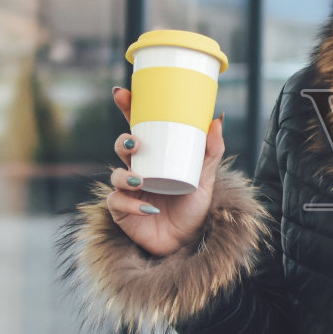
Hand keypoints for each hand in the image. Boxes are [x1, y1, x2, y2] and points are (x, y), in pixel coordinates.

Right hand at [105, 86, 225, 256]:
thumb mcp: (206, 177)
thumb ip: (211, 151)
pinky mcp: (122, 211)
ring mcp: (128, 190)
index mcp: (154, 156)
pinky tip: (147, 208)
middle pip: (121, 148)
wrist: (189, 240)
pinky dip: (130, 204)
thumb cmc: (194, 206)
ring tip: (141, 180)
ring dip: (125, 176)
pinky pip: (117, 203)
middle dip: (123, 142)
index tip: (123, 93)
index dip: (128, 110)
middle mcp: (138, 169)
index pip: (138, 128)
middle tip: (135, 143)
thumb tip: (217, 119)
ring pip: (115, 175)